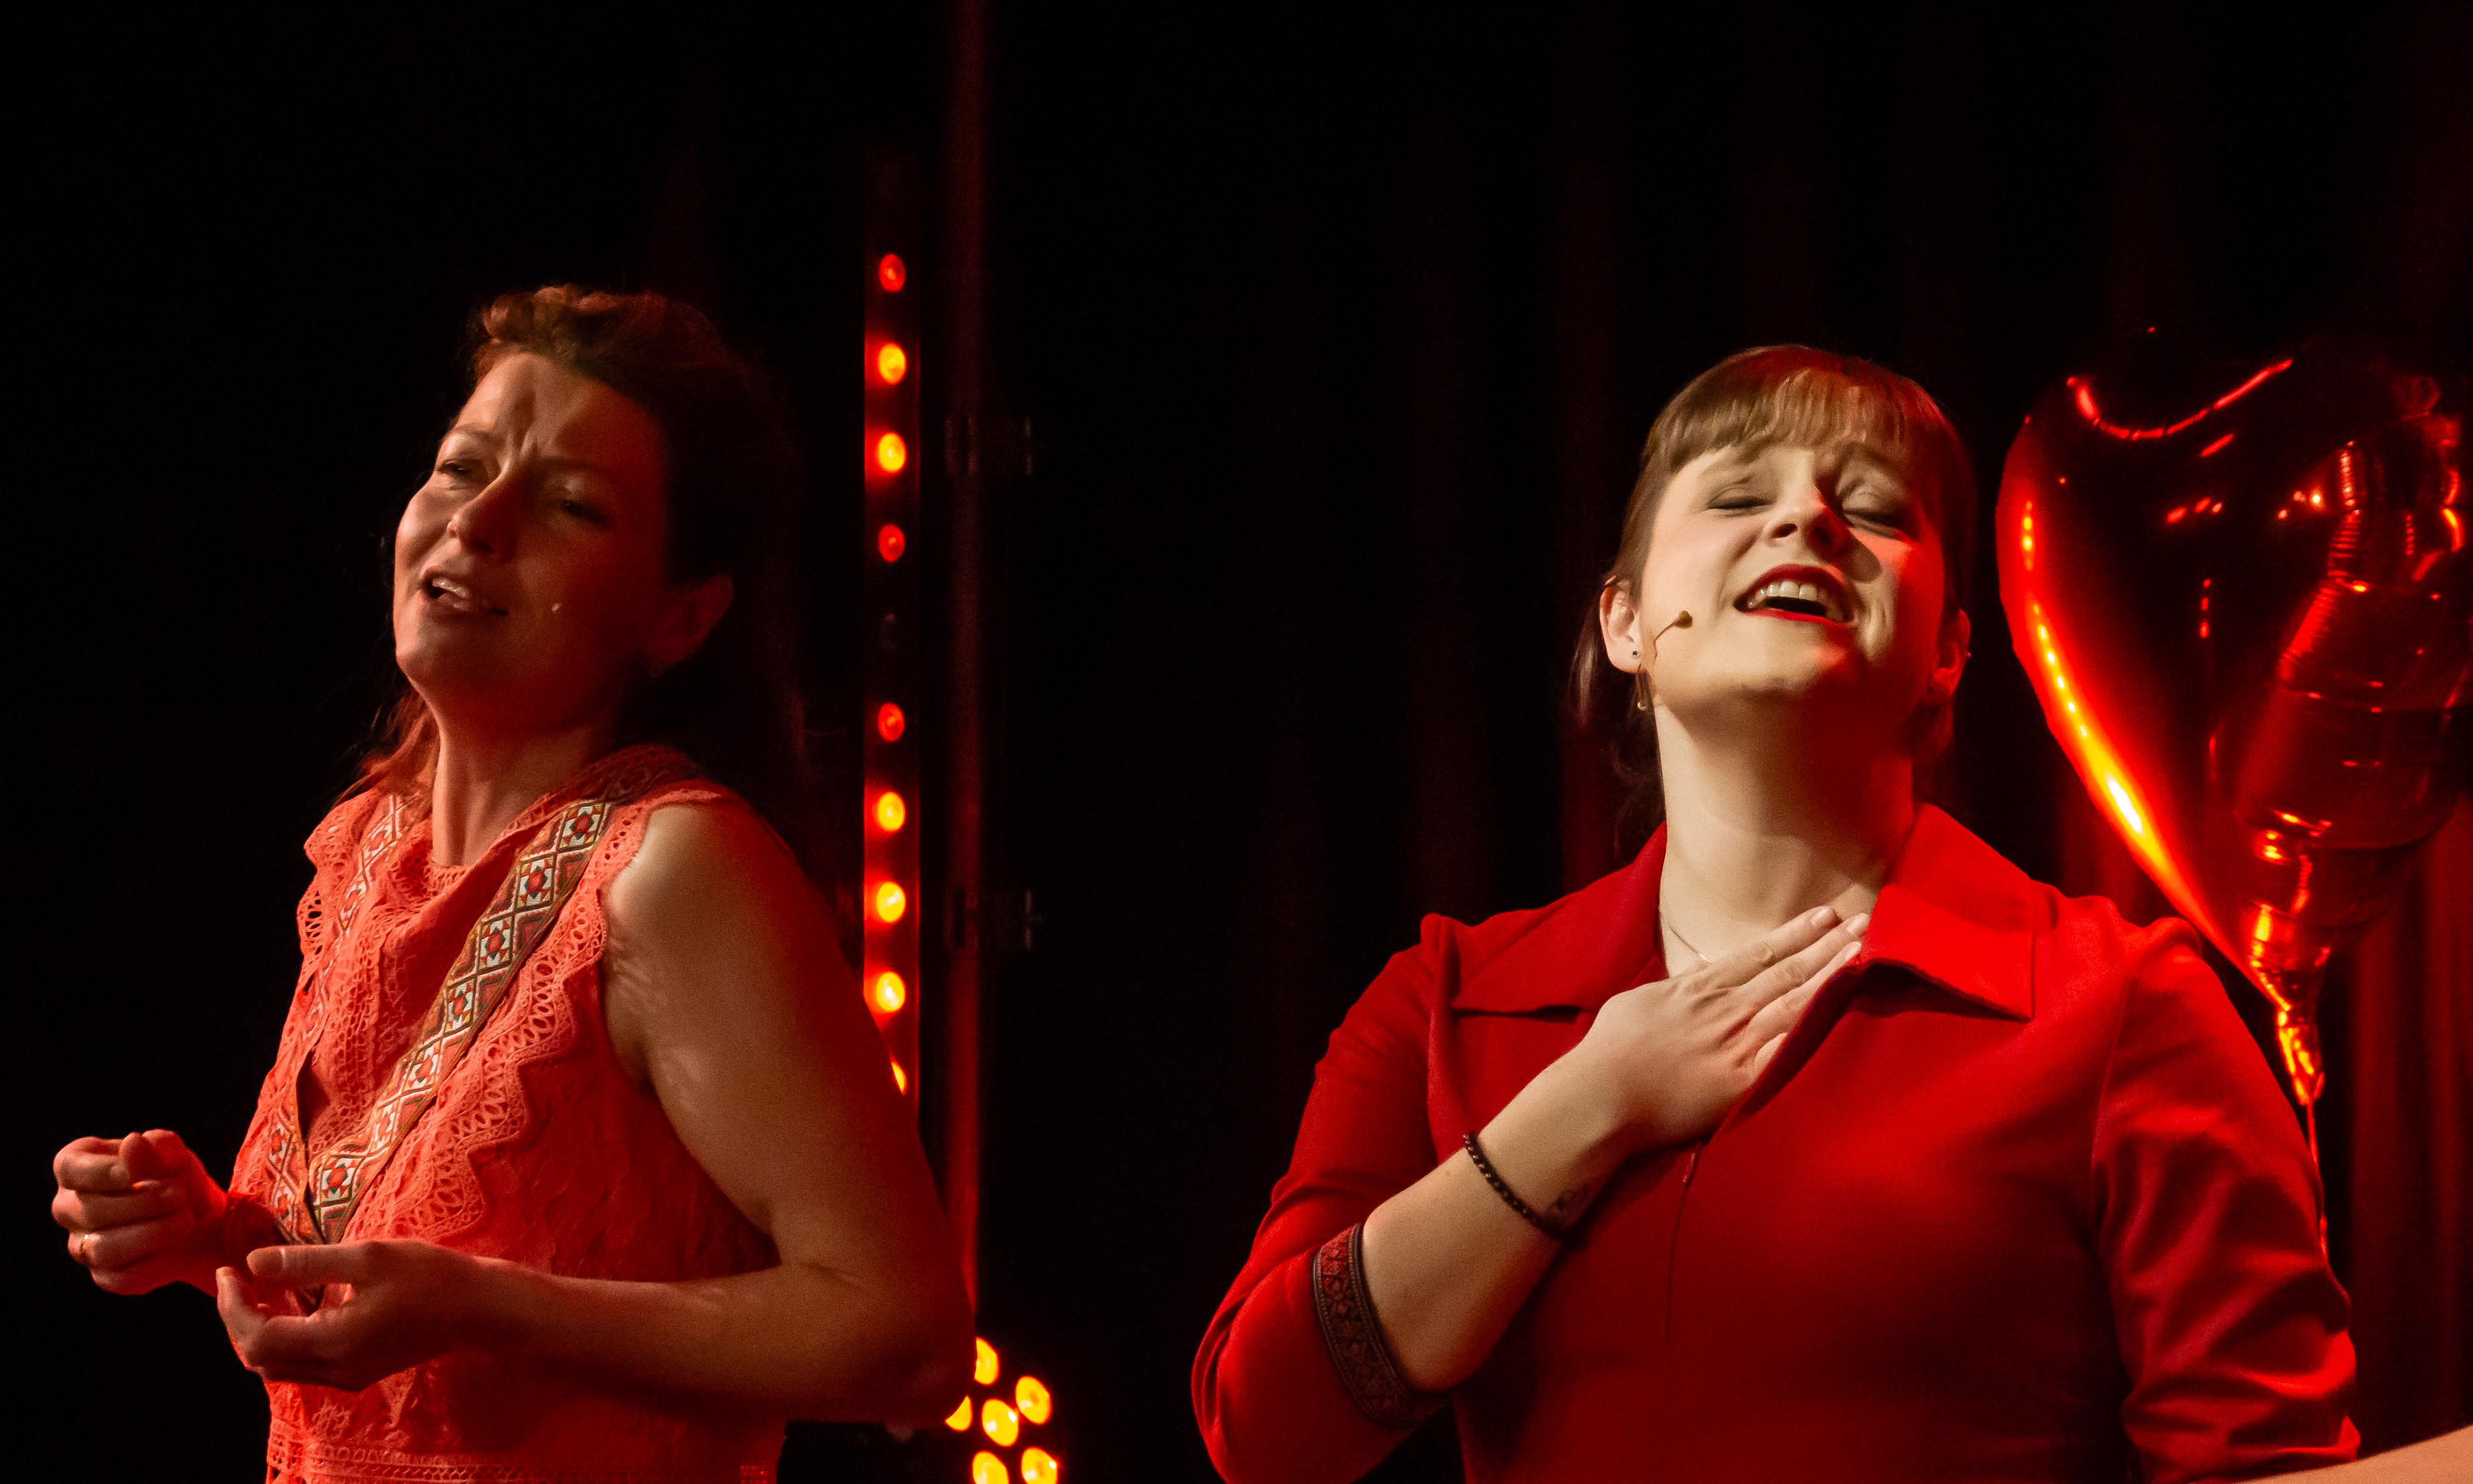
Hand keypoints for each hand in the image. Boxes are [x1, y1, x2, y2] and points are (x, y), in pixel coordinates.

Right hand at [53, 1130, 228, 1294]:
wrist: (203, 1220)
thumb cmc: (177, 1177)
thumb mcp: (176, 1155)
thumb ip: (156, 1146)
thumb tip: (132, 1143)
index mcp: (76, 1168)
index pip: (69, 1167)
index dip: (102, 1172)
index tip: (135, 1175)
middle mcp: (70, 1208)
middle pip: (90, 1211)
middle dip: (144, 1202)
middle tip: (180, 1194)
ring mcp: (83, 1245)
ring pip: (102, 1249)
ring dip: (153, 1232)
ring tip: (185, 1218)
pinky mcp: (106, 1276)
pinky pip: (121, 1278)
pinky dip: (156, 1261)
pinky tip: (175, 1244)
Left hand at [217, 1240, 506, 1390]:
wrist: (480, 1309)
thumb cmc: (430, 1276)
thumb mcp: (367, 1256)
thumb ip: (306, 1263)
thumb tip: (252, 1263)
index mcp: (334, 1341)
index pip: (258, 1337)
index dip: (232, 1306)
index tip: (226, 1270)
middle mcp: (335, 1369)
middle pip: (260, 1359)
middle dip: (238, 1320)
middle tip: (235, 1280)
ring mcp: (347, 1375)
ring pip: (279, 1367)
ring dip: (259, 1332)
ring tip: (259, 1291)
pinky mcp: (359, 1372)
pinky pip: (303, 1365)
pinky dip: (285, 1339)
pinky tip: (293, 1307)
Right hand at [1565, 905, 1866, 1154]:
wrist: (1602, 1094)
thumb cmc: (1610, 1050)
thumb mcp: (1640, 1002)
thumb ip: (1675, 989)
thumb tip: (1696, 977)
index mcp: (1699, 988)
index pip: (1759, 953)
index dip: (1795, 934)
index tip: (1824, 916)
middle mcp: (1725, 1008)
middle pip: (1788, 971)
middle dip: (1827, 945)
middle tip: (1863, 922)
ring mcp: (1737, 1042)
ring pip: (1796, 1002)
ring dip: (1832, 975)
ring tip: (1862, 954)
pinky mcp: (1743, 1080)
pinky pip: (1790, 1051)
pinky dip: (1819, 1029)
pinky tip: (1845, 1013)